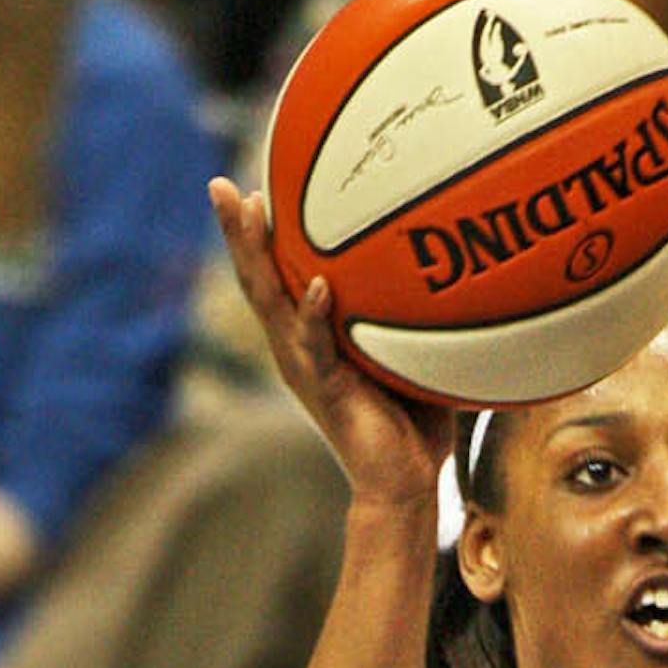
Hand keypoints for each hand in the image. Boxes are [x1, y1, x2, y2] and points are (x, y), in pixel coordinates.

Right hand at [210, 178, 453, 512]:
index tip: (252, 184)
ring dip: (256, 256)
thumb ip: (410, 310)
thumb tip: (450, 259)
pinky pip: (317, 348)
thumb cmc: (411, 421)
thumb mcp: (406, 352)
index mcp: (308, 337)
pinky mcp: (327, 392)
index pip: (275, 275)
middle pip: (256, 279)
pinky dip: (315, 316)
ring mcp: (305, 368)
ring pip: (271, 303)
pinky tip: (317, 286)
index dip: (259, 233)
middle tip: (217, 183)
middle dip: (236, 232)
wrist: (401, 484)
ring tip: (247, 209)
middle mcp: (295, 348)